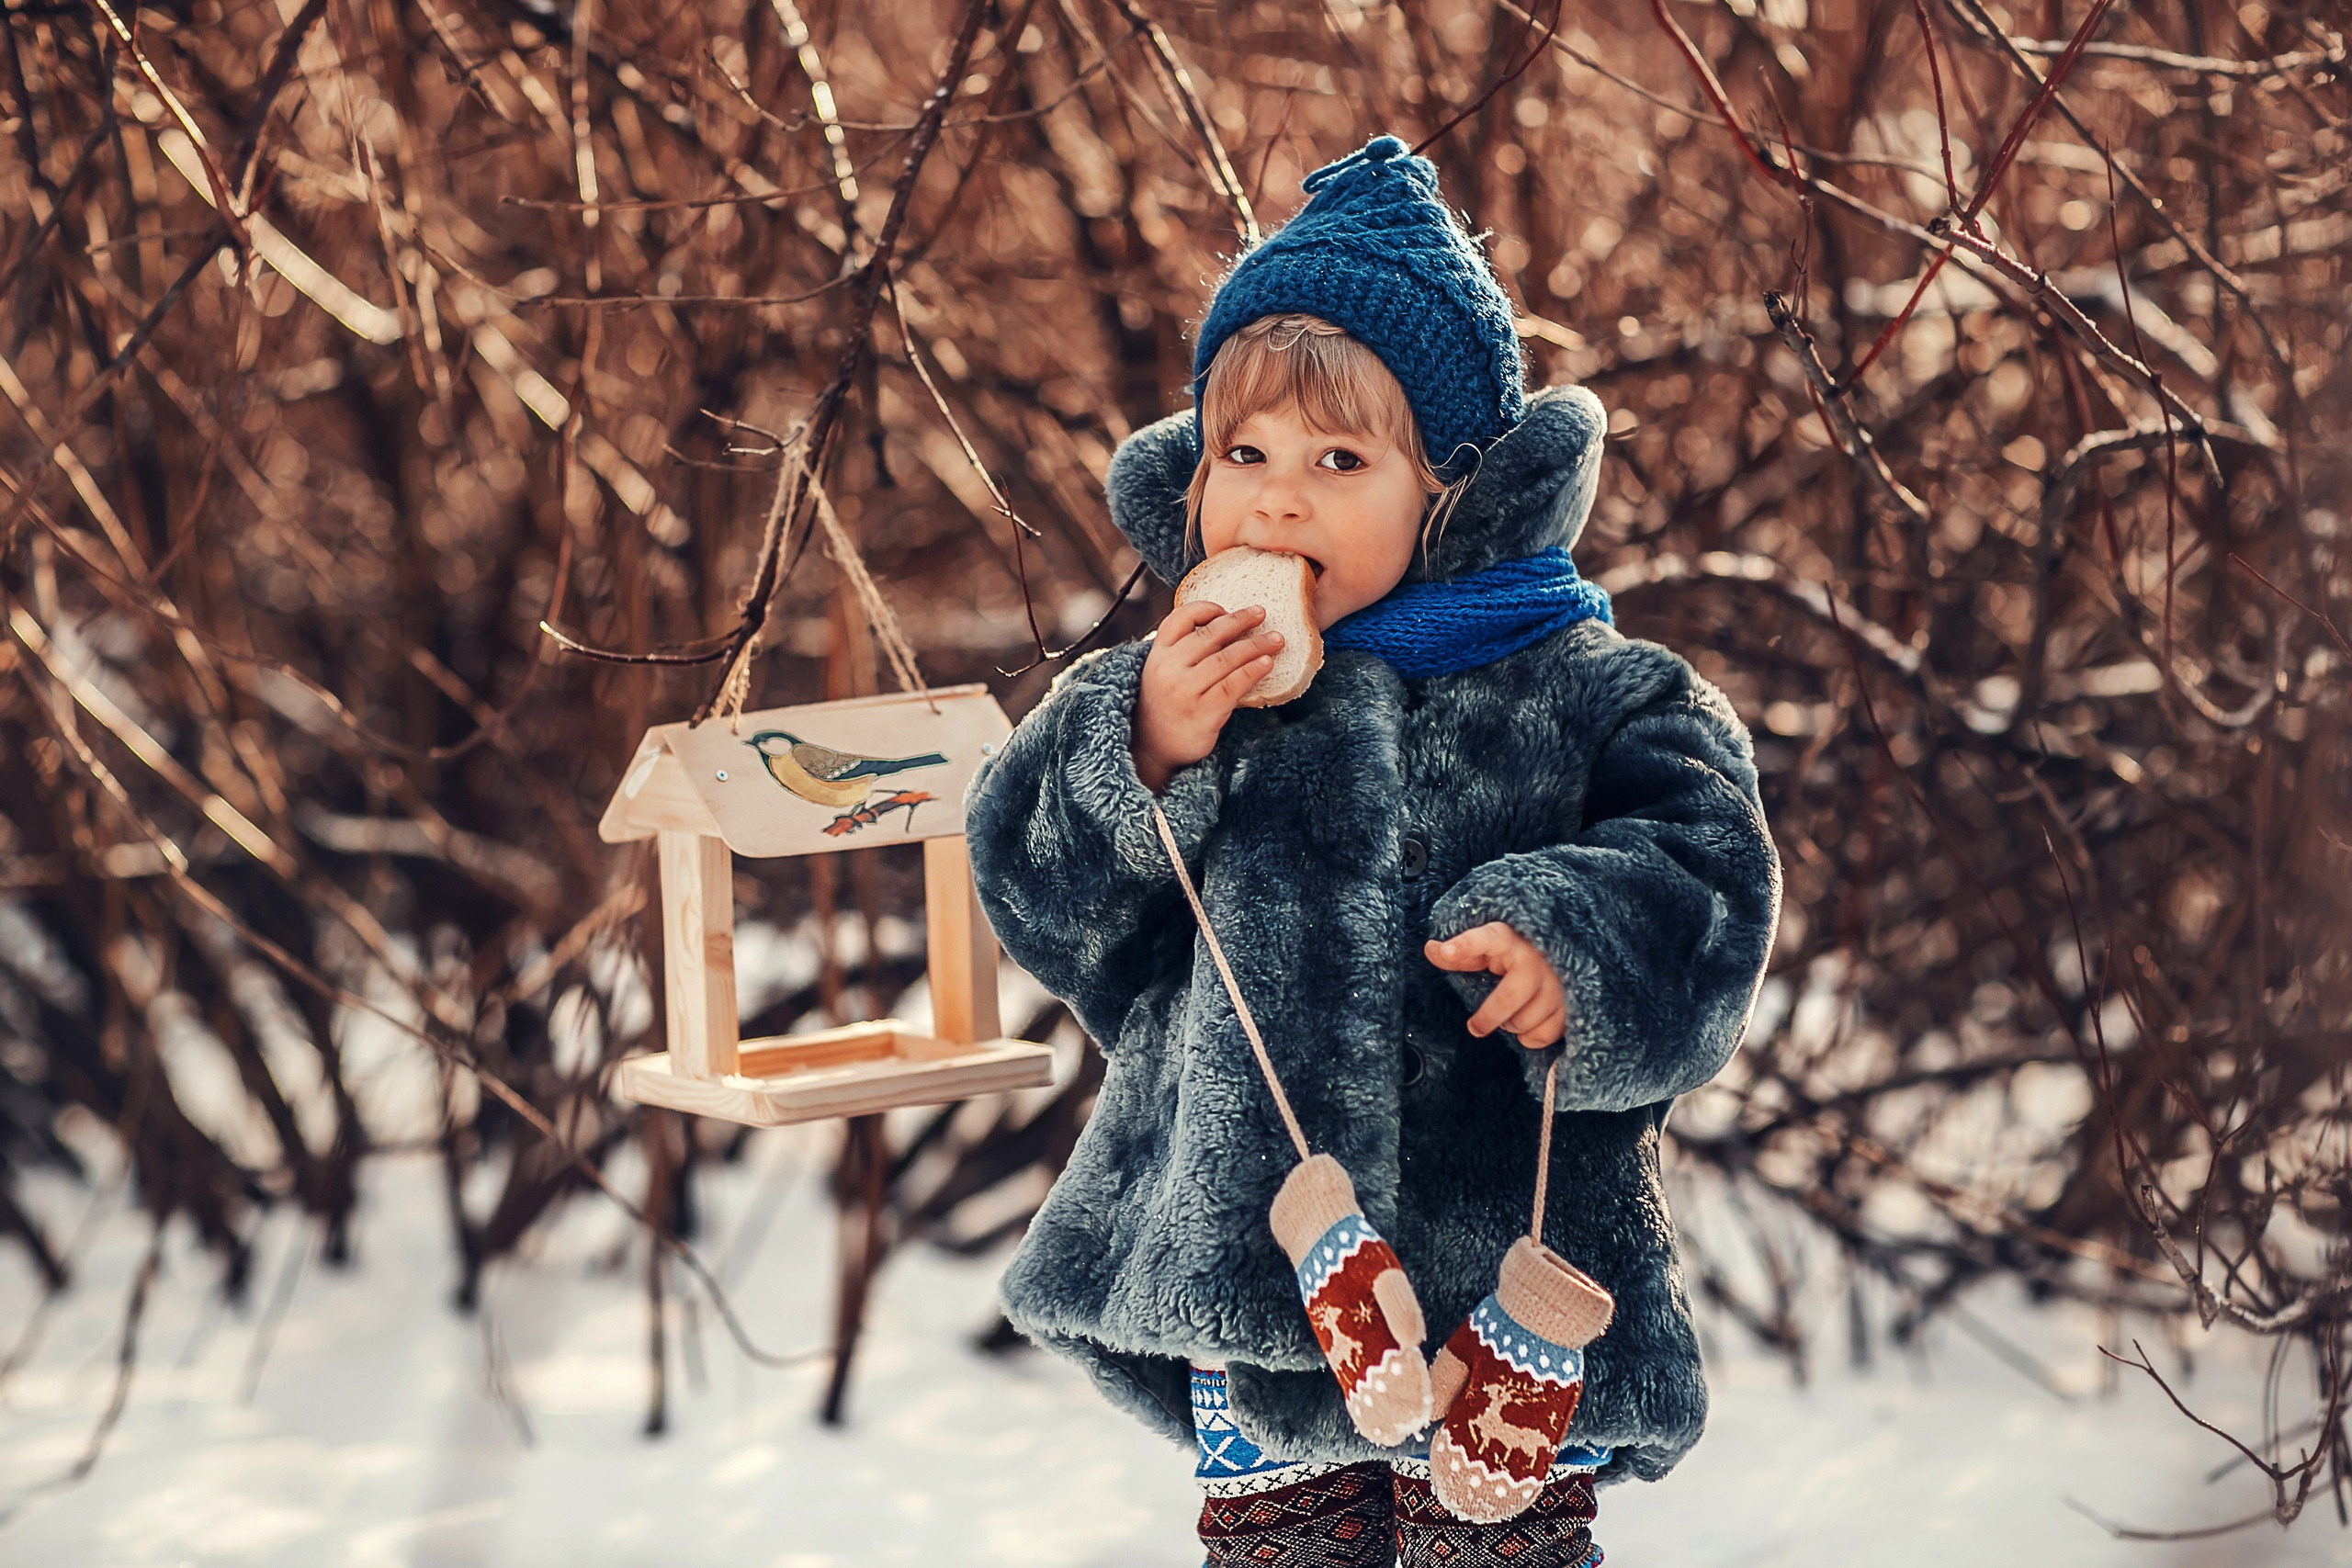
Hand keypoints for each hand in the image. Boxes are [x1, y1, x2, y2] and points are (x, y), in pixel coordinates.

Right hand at [1131, 599, 1283, 792]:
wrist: (1153, 747)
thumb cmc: (1168, 703)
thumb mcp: (1166, 671)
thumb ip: (1187, 650)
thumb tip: (1231, 626)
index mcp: (1158, 653)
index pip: (1180, 618)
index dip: (1206, 609)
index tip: (1227, 610)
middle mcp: (1168, 668)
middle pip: (1209, 635)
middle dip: (1240, 621)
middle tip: (1262, 613)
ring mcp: (1184, 691)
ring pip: (1226, 659)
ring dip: (1255, 645)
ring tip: (1276, 639)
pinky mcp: (1202, 712)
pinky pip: (1232, 685)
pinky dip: (1252, 671)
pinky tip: (1267, 663)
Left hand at [1425, 923, 1566, 1048]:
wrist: (1558, 952)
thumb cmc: (1514, 950)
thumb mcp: (1486, 947)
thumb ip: (1459, 953)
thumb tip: (1430, 949)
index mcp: (1509, 938)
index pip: (1487, 937)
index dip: (1465, 944)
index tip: (1445, 950)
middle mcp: (1536, 958)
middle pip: (1509, 998)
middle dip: (1488, 1017)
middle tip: (1474, 1027)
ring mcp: (1558, 981)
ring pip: (1526, 1019)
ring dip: (1512, 1025)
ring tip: (1508, 1016)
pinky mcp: (1573, 1003)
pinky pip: (1548, 1033)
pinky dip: (1533, 1037)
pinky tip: (1527, 1027)